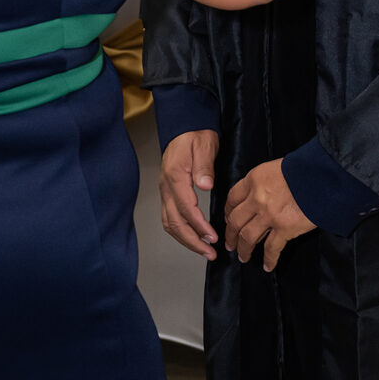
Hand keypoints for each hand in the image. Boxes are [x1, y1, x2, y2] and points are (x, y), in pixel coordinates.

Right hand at [159, 130, 219, 258]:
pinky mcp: (168, 193)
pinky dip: (180, 231)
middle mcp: (166, 187)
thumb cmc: (196, 135)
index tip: (213, 237)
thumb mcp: (204, 146)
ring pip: (170, 223)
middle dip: (193, 241)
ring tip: (204, 250)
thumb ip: (204, 167)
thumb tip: (205, 185)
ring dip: (186, 240)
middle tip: (210, 252)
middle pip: (175, 223)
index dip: (199, 226)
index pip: (186, 209)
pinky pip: (170, 218)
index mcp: (175, 177)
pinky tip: (193, 237)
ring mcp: (165, 191)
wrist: (184, 127)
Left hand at [224, 159, 314, 271]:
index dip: (228, 212)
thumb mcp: (276, 167)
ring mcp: (269, 215)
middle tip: (230, 243)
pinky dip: (269, 259)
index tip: (228, 219)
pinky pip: (272, 248)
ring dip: (244, 249)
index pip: (232, 198)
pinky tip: (268, 266)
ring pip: (248, 237)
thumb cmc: (304, 169)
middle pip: (235, 221)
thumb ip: (263, 182)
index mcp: (255, 180)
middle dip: (231, 235)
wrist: (323, 177)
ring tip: (243, 257)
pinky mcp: (285, 228)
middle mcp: (258, 198)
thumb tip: (258, 195)